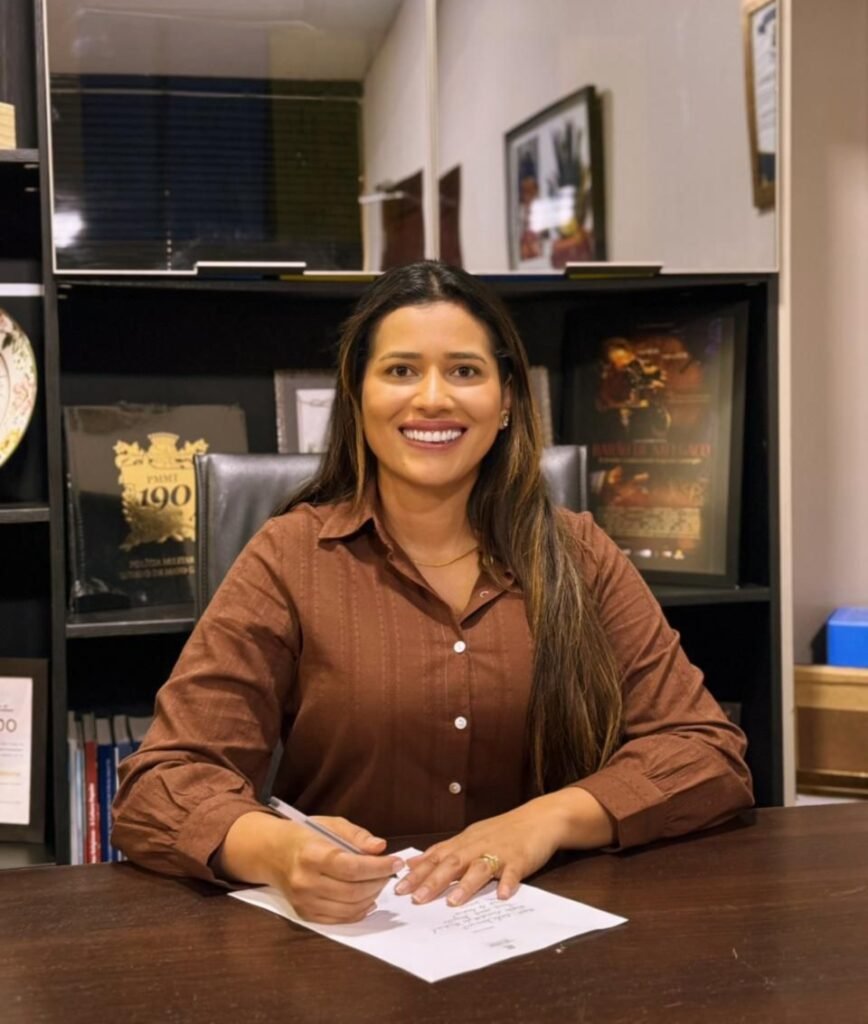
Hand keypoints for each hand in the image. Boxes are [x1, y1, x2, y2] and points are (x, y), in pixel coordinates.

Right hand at [216, 811, 403, 923]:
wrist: (273, 854)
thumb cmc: (306, 836)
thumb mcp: (331, 825)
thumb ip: (357, 836)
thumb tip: (380, 847)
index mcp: (311, 855)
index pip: (352, 867)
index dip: (379, 867)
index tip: (397, 862)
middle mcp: (305, 882)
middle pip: (353, 891)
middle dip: (379, 882)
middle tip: (391, 872)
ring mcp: (304, 902)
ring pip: (349, 908)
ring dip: (372, 896)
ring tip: (380, 882)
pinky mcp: (305, 915)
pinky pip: (339, 919)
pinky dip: (359, 911)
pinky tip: (368, 899)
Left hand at [394, 796, 566, 907]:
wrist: (538, 818)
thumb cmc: (501, 831)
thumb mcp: (469, 838)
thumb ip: (443, 851)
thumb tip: (413, 863)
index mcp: (464, 843)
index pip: (436, 858)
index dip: (417, 873)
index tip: (399, 889)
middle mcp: (477, 846)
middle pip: (452, 863)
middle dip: (433, 881)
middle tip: (416, 899)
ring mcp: (499, 852)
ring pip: (480, 867)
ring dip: (466, 884)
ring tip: (453, 901)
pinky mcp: (520, 859)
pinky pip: (514, 872)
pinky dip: (508, 883)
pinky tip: (503, 895)